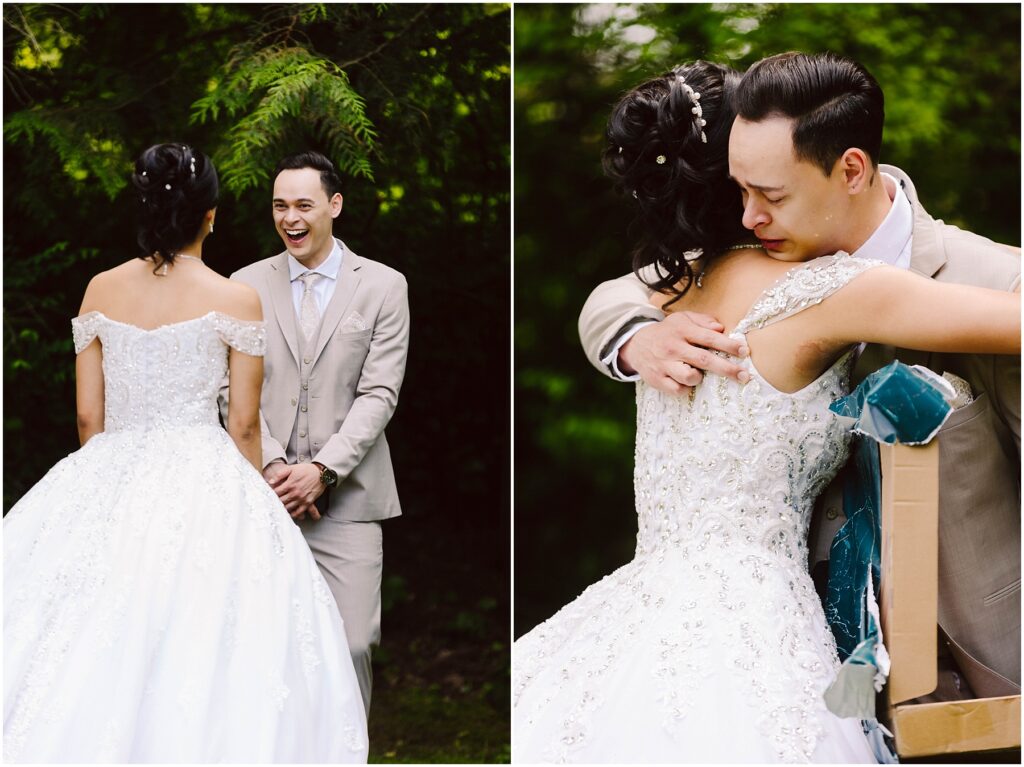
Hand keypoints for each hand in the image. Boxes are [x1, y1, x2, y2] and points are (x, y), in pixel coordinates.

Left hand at [266, 462, 324, 520]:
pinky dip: (293, 514)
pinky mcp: (308, 503)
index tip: (268, 495)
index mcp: (290, 484)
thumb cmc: (306, 470)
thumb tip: (270, 482)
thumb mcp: (292, 468)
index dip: (270, 494)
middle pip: (281, 501)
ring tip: (278, 508)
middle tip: (271, 503)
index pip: (276, 492)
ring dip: (282, 508)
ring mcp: (301, 499)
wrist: (321, 473)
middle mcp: (295, 493)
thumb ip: (280, 474)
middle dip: (275, 502)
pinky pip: (298, 512)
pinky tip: (289, 513)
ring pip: (288, 508)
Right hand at [619, 311, 749, 393]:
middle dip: (727, 369)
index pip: (709, 338)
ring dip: (701, 378)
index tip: (745, 351)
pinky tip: (686, 382)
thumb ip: (702, 321)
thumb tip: (721, 328)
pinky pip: (678, 390)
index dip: (729, 345)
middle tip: (744, 376)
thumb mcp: (682, 319)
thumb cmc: (667, 332)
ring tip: (699, 374)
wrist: (636, 344)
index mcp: (682, 331)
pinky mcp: (658, 380)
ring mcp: (664, 365)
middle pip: (704, 360)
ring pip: (690, 377)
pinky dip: (687, 388)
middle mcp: (673, 348)